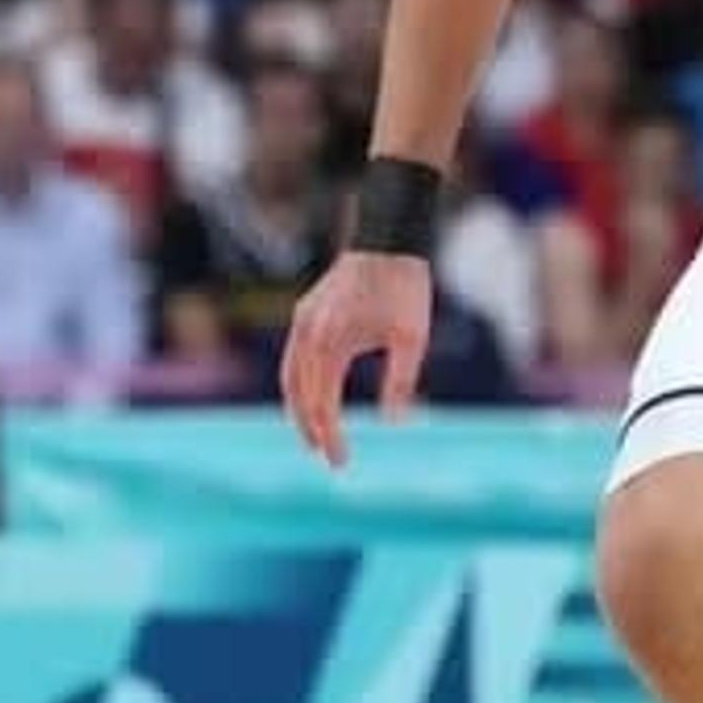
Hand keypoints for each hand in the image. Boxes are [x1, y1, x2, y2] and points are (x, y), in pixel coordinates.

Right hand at [279, 251, 435, 468]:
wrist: (389, 240)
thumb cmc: (405, 287)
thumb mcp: (412, 337)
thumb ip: (400, 380)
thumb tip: (393, 422)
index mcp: (330, 339)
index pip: (322, 402)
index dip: (330, 435)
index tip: (340, 462)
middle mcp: (308, 331)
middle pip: (298, 395)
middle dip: (311, 429)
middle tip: (329, 458)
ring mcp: (303, 321)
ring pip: (289, 377)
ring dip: (299, 410)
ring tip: (315, 437)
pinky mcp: (307, 314)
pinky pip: (294, 359)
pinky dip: (299, 386)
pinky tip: (314, 401)